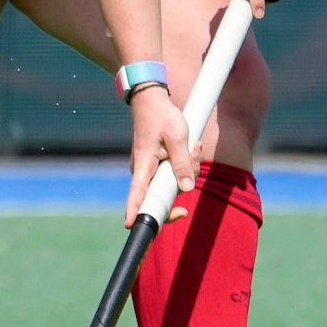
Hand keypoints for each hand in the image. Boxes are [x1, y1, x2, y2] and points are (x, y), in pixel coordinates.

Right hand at [124, 85, 196, 227]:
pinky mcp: (158, 166)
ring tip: (194, 146)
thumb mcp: (177, 136)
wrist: (152, 99)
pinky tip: (192, 147)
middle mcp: (144, 173)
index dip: (135, 212)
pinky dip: (186, 164)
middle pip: (163, 195)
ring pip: (173, 183)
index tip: (131, 226)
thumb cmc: (162, 116)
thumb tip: (187, 188)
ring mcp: (151, 170)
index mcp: (143, 166)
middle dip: (184, 183)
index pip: (136, 195)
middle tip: (194, 156)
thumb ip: (182, 163)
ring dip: (189, 169)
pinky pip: (174, 174)